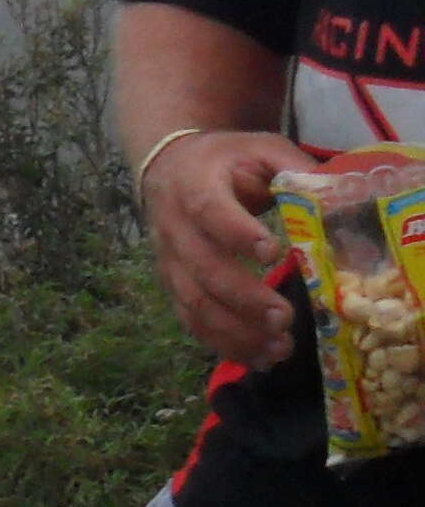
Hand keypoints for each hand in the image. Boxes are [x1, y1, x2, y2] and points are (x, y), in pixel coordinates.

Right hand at [139, 130, 303, 371]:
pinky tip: (257, 357)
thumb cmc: (224, 160)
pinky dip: (222, 344)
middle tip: (284, 318)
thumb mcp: (259, 148)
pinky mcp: (173, 286)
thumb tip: (339, 192)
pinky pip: (191, 321)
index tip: (274, 253)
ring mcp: (170, 263)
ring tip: (277, 348)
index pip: (210, 213)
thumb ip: (294, 166)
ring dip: (234, 331)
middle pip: (203, 270)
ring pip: (194, 304)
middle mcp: (175, 229)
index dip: (238, 234)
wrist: (167, 169)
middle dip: (244, 299)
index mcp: (195, 187)